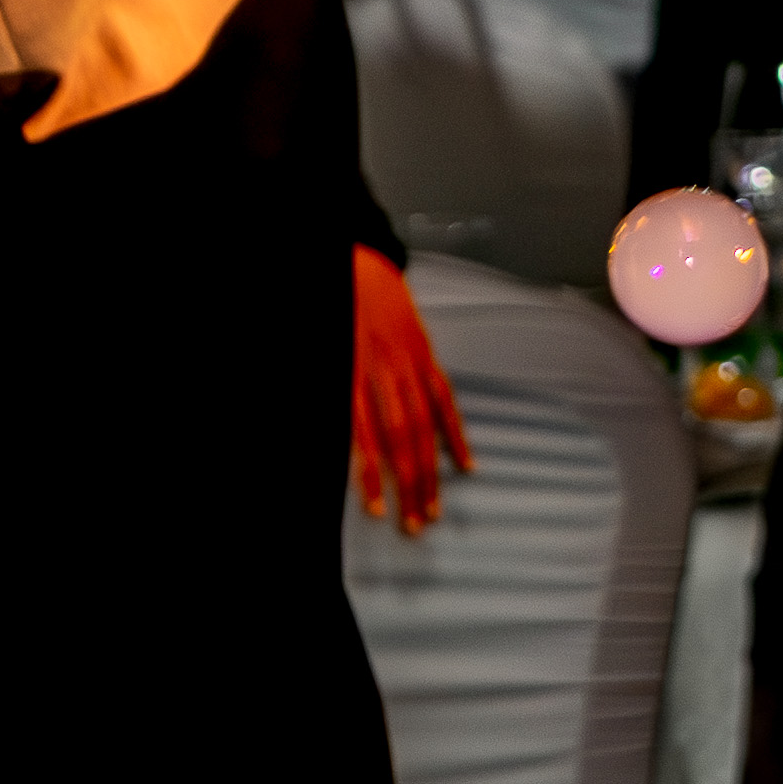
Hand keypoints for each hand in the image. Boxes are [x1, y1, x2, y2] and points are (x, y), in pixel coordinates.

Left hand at [352, 246, 468, 536]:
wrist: (357, 258)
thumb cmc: (330, 305)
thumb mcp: (316, 346)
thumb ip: (324, 390)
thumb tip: (327, 435)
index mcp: (351, 368)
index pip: (365, 434)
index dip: (372, 475)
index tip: (377, 509)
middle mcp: (384, 370)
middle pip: (401, 438)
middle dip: (408, 485)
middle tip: (413, 524)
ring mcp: (410, 363)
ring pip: (424, 426)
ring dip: (430, 471)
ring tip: (433, 508)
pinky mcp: (425, 356)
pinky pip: (445, 400)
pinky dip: (456, 433)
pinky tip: (466, 465)